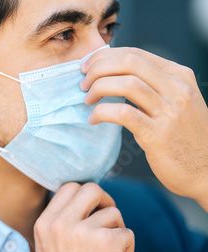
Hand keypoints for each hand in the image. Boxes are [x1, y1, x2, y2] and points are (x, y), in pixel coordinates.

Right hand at [34, 183, 134, 251]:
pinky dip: (127, 250)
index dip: (86, 195)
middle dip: (105, 202)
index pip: (68, 187)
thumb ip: (58, 223)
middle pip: (91, 189)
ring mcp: (84, 232)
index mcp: (44, 224)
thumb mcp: (48, 249)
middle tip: (109, 220)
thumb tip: (78, 200)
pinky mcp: (107, 243)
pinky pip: (127, 233)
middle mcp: (61, 224)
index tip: (93, 208)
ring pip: (113, 213)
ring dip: (117, 232)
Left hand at [81, 47, 207, 209]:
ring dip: (98, 88)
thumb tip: (113, 75)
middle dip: (98, 69)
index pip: (135, 54)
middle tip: (83, 83)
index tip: (87, 67)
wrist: (207, 171)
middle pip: (129, 63)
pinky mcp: (158, 134)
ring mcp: (169, 111)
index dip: (105, 57)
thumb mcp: (176, 102)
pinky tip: (94, 119)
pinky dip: (102, 112)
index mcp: (179, 76)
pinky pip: (123, 113)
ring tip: (88, 100)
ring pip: (126, 84)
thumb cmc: (185, 137)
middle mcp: (177, 89)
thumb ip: (152, 86)